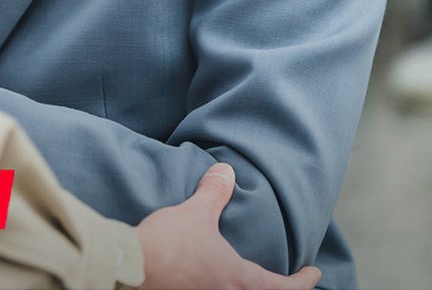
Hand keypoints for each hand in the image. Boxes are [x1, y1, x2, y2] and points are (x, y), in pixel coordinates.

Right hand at [138, 164, 319, 288]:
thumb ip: (214, 193)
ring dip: (250, 287)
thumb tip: (227, 171)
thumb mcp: (196, 213)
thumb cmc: (171, 243)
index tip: (316, 274)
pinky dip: (223, 287)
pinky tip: (214, 280)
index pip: (284, 288)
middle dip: (278, 289)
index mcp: (239, 279)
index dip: (304, 281)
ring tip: (250, 278)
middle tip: (288, 282)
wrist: (135, 266)